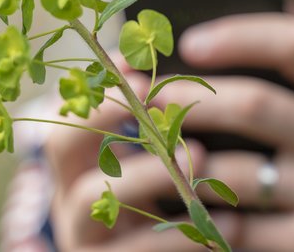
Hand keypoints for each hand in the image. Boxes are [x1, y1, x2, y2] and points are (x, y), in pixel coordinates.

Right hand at [45, 73, 237, 250]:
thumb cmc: (163, 213)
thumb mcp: (152, 170)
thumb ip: (152, 128)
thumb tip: (163, 59)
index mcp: (76, 170)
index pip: (66, 114)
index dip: (97, 94)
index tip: (141, 76)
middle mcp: (69, 201)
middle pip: (62, 149)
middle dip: (107, 120)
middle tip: (157, 104)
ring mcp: (83, 239)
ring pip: (96, 199)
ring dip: (147, 173)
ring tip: (197, 160)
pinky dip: (182, 236)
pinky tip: (231, 223)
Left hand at [145, 13, 293, 251]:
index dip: (239, 33)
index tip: (189, 40)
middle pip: (254, 104)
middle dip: (185, 97)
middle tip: (142, 95)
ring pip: (233, 172)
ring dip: (177, 160)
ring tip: (143, 147)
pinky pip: (237, 228)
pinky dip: (197, 215)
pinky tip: (172, 202)